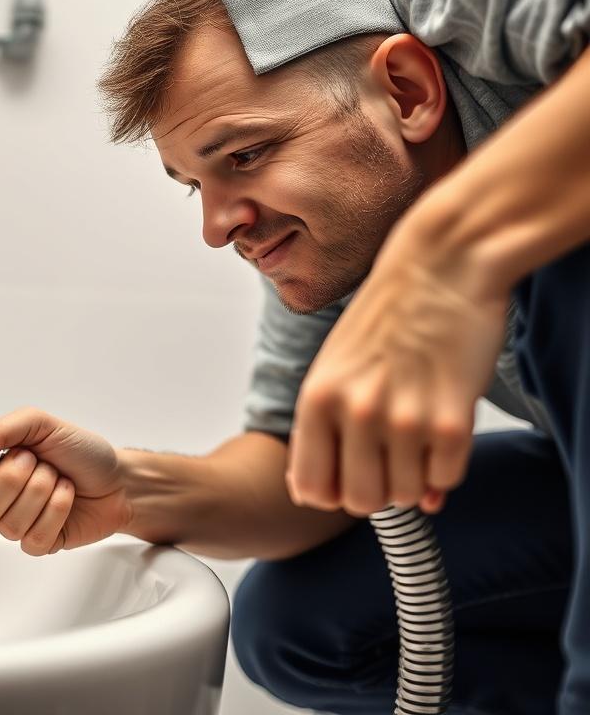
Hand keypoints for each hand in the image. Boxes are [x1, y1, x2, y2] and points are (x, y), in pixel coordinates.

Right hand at [0, 408, 129, 554]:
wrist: (117, 475)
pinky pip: (34, 539)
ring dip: (40, 491)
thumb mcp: (37, 423)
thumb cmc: (77, 449)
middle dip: (13, 479)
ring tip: (56, 476)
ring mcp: (18, 525)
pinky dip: (56, 510)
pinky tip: (65, 495)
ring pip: (8, 524)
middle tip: (34, 461)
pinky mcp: (41, 543)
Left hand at [287, 232, 508, 516]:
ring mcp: (406, 419)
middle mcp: (356, 412)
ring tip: (417, 436)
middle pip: (361, 501)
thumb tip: (320, 496)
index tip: (349, 474)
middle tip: (390, 459)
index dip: (332, 492)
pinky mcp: (454, 421)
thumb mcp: (334, 366)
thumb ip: (325, 428)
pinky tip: (443, 430)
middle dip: (377, 489)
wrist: (444, 264)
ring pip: (408, 496)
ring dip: (415, 477)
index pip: (311, 487)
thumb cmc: (386, 314)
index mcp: (317, 398)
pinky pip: (447, 479)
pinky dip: (446, 466)